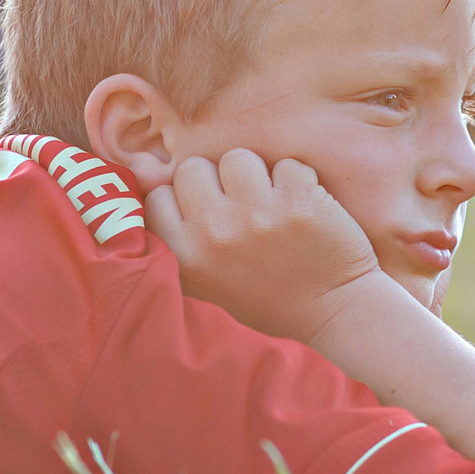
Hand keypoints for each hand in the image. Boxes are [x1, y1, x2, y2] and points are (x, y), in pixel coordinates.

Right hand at [144, 148, 381, 341]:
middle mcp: (214, 233)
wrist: (333, 316)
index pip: (159, 194)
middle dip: (218, 184)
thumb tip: (141, 166)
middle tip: (244, 216)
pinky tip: (305, 214)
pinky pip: (287, 164)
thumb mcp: (203, 275)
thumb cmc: (263, 295)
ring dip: (258, 178)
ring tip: (274, 212)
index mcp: (183, 255)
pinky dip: (300, 183)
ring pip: (239, 157)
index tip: (211, 222)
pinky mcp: (300, 202)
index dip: (187, 202)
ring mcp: (258, 216)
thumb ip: (172, 228)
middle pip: (195, 167)